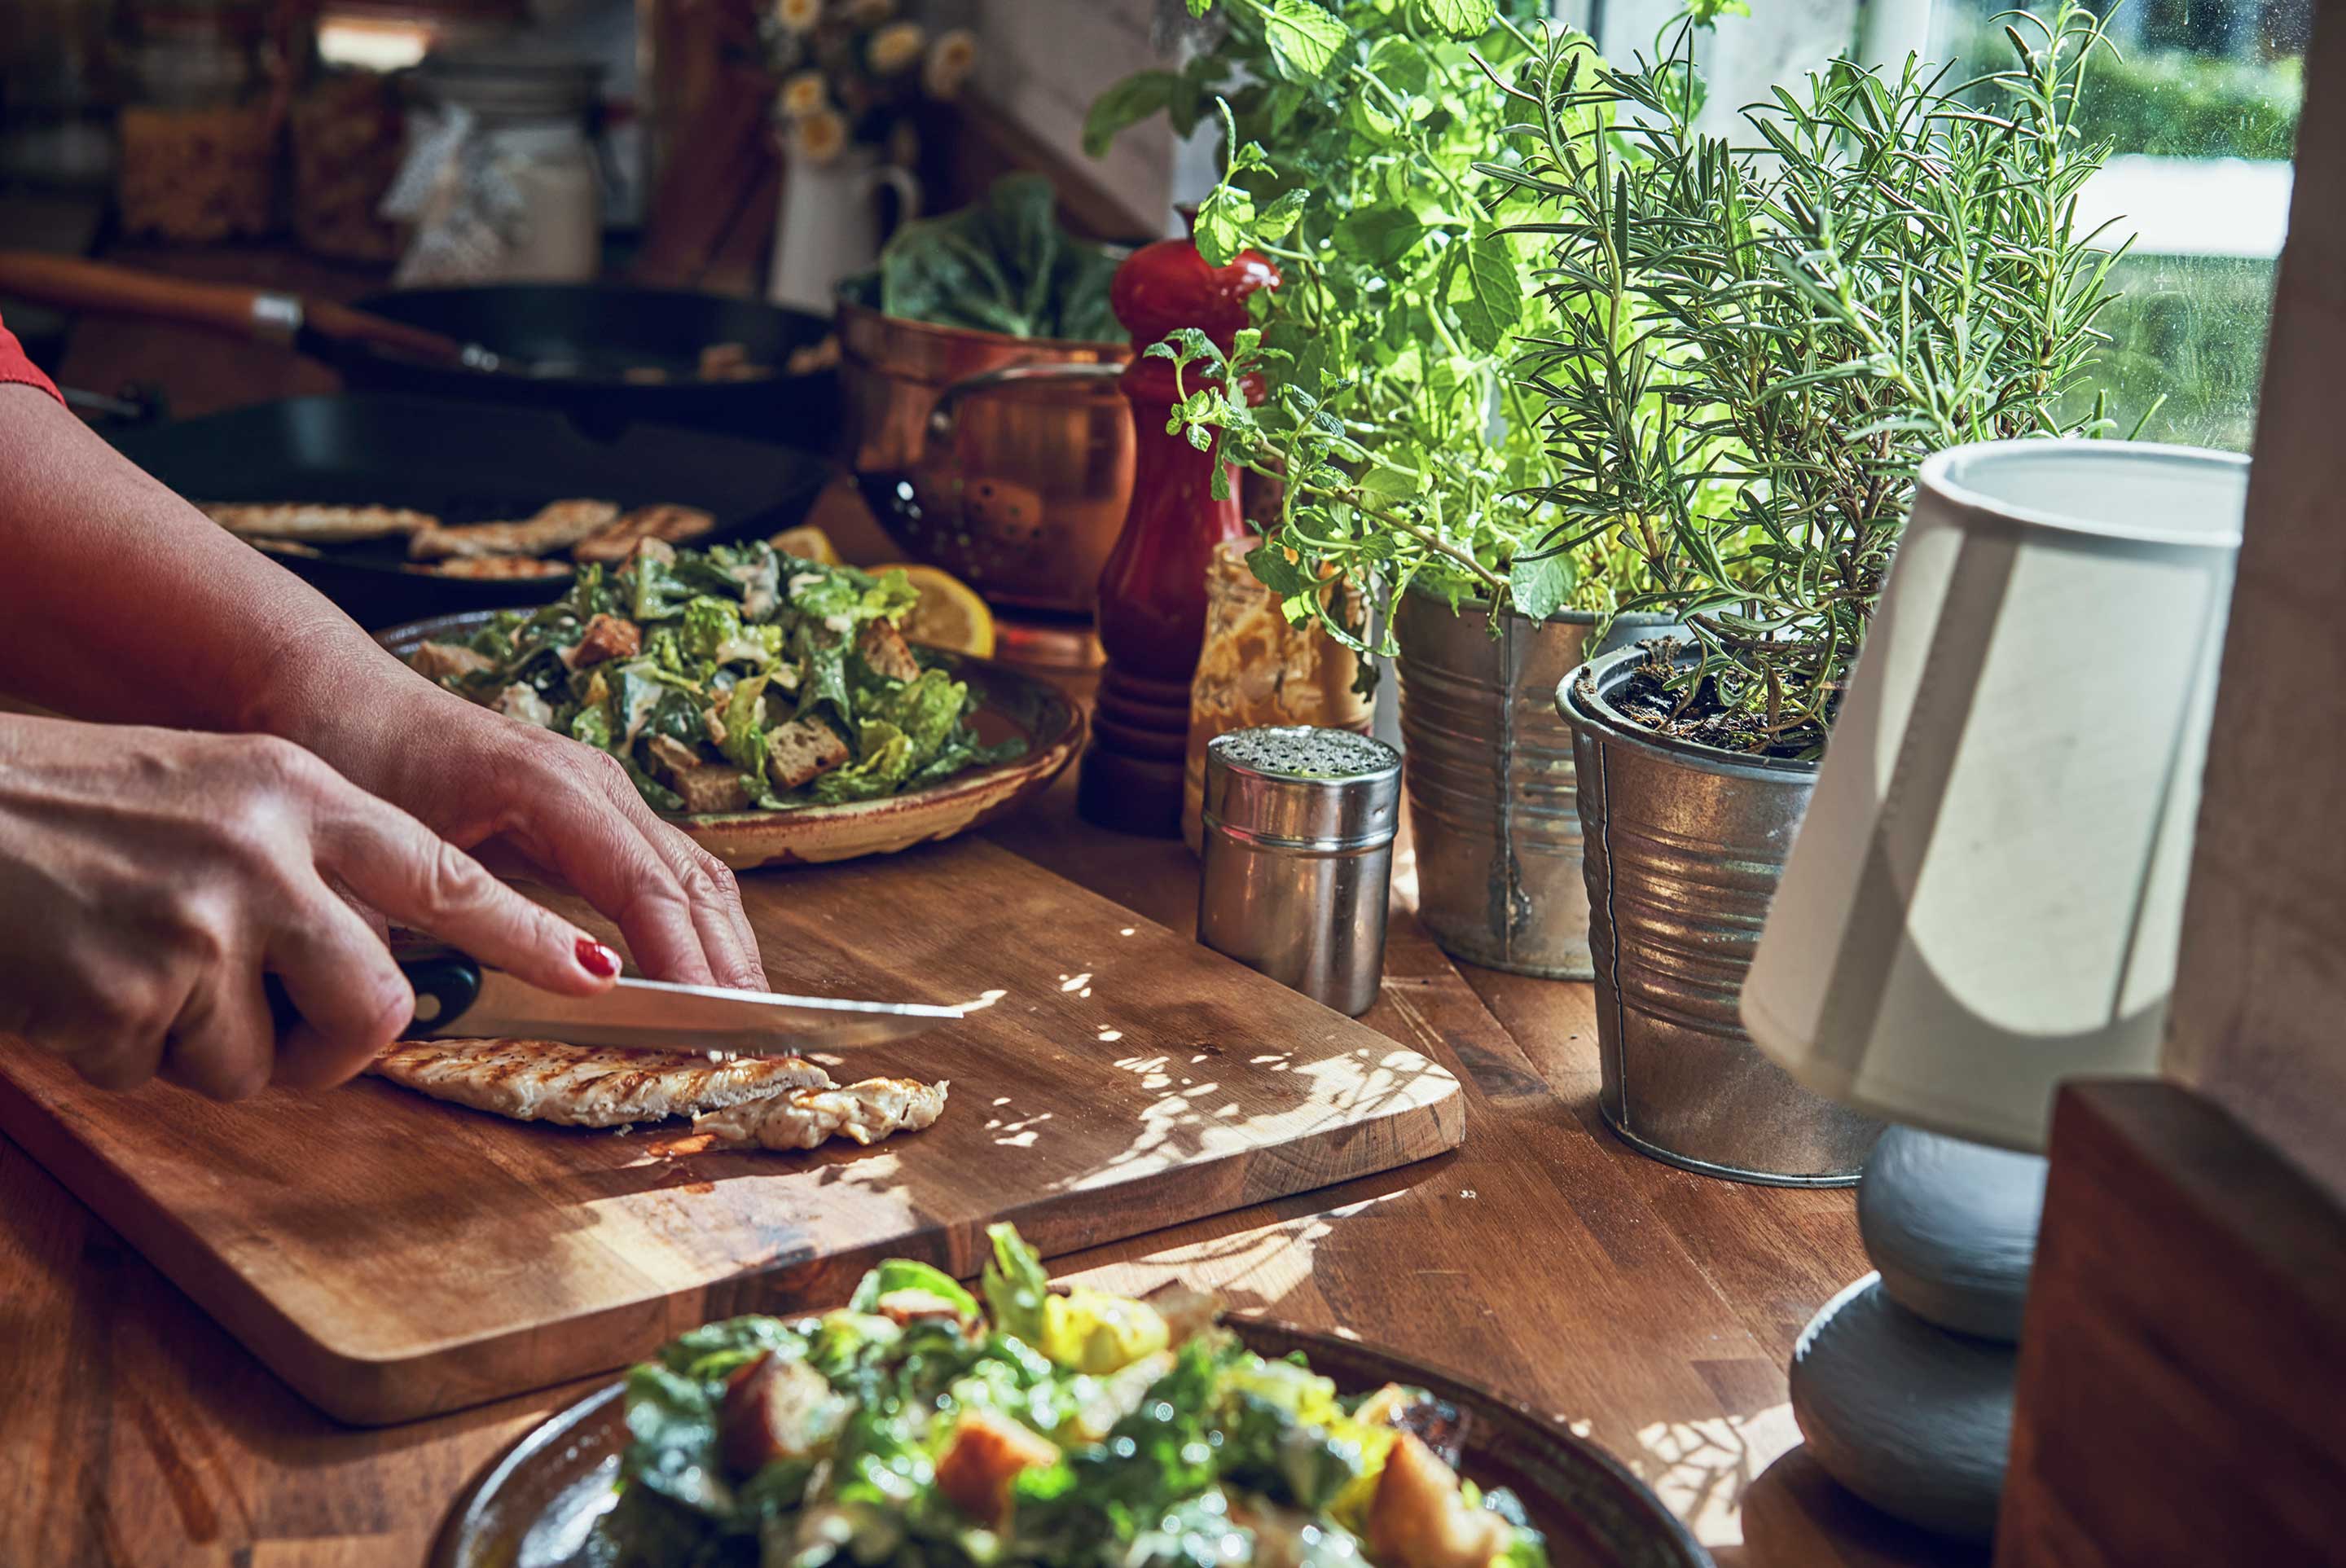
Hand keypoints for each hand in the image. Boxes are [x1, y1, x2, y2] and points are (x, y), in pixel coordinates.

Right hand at [0, 714, 618, 1097]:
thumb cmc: (65, 806)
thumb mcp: (209, 790)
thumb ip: (303, 855)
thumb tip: (385, 955)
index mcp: (294, 790)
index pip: (444, 874)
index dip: (527, 934)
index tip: (604, 973)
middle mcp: (267, 853)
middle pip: (381, 1004)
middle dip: (337, 1045)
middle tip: (276, 1033)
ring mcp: (202, 926)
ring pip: (270, 1061)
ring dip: (209, 1052)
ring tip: (134, 975)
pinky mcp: (132, 995)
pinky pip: (168, 1075)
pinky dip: (122, 1054)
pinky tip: (74, 985)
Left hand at [307, 683, 767, 990]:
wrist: (326, 689)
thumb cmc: (346, 759)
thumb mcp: (380, 847)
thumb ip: (438, 920)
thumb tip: (482, 1009)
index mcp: (551, 787)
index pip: (646, 888)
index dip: (682, 963)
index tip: (703, 1028)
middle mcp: (596, 783)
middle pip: (694, 882)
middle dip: (726, 964)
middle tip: (746, 1044)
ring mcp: (604, 792)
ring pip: (697, 875)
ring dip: (724, 948)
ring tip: (742, 1025)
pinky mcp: (596, 810)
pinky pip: (671, 871)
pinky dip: (697, 927)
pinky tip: (704, 978)